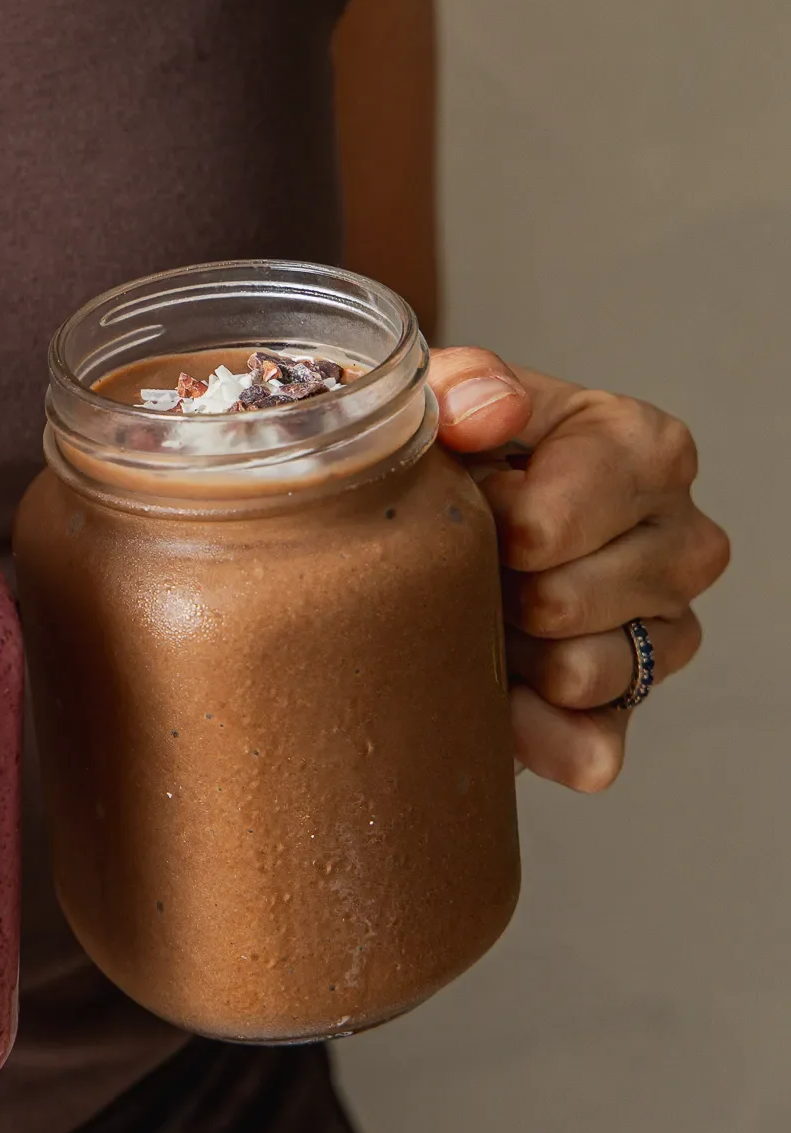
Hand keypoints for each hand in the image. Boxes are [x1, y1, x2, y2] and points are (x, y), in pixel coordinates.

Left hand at [429, 352, 730, 792]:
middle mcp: (685, 540)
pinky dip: (527, 729)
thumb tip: (487, 413)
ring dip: (506, 651)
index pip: (545, 525)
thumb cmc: (462, 448)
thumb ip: (463, 385)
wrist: (450, 512)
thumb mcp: (448, 395)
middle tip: (466, 560)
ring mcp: (670, 628)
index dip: (480, 523)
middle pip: (559, 603)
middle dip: (490, 588)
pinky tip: (496, 689)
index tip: (465, 498)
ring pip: (579, 675)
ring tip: (483, 605)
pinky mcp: (639, 703)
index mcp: (647, 448)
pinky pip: (589, 748)